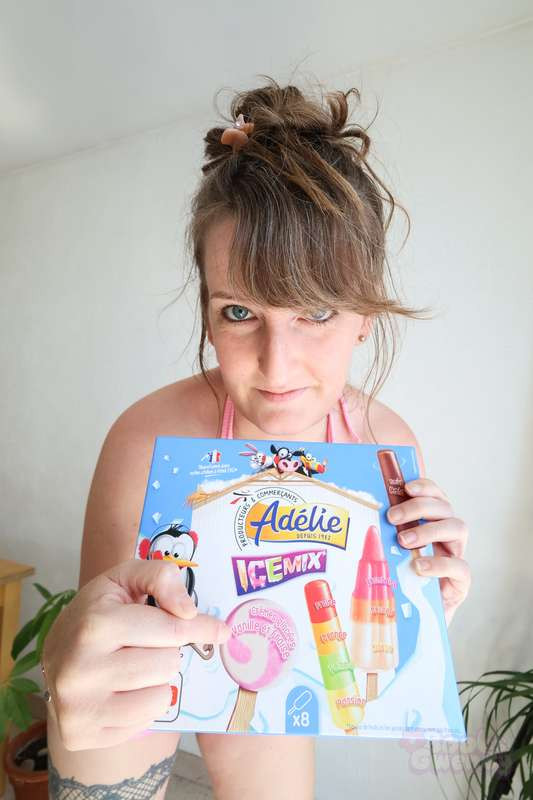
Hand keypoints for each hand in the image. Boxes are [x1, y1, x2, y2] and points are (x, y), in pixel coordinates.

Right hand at [42, 558, 230, 750]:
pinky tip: (124, 689)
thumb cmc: (98, 611)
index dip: (201, 627)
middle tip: (147, 644)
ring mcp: (78, 706)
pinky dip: (144, 704)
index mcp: (95, 624)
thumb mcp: (125, 578)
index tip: (220, 630)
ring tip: (136, 665)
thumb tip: (189, 611)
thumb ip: (161, 576)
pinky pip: (143, 723)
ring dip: (158, 680)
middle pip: (168, 664)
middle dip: (168, 651)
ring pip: (159, 697)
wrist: (56, 653)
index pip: (171, 629)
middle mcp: (81, 669)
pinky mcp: (79, 734)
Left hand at [386, 478, 470, 625]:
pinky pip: (460, 566)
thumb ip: (383, 537)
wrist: (411, 624)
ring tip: (404, 541)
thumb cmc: (396, 584)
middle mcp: (447, 537)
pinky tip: (419, 567)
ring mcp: (457, 558)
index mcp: (431, 525)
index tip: (406, 486)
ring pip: (458, 528)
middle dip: (419, 507)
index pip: (436, 496)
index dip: (425, 487)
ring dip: (429, 529)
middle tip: (393, 517)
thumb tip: (355, 516)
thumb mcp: (388, 555)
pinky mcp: (461, 583)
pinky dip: (439, 563)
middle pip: (446, 508)